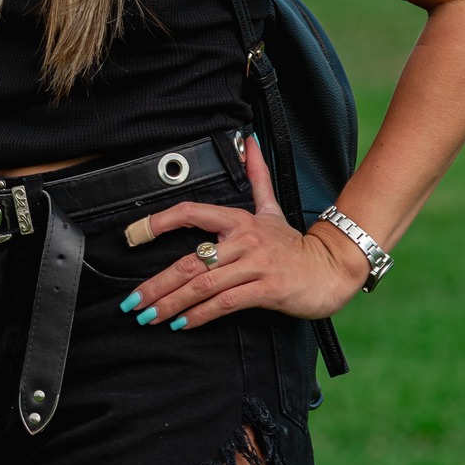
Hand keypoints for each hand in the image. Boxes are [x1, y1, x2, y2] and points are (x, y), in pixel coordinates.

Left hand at [123, 137, 369, 329]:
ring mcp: (254, 265)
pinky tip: (181, 323)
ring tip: (149, 316)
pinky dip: (199, 315)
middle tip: (132, 302)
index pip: (192, 212)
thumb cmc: (295, 244)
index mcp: (239, 220)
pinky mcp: (266, 289)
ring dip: (171, 304)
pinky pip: (225, 303)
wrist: (332, 269)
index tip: (133, 234)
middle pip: (190, 261)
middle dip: (157, 284)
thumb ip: (256, 175)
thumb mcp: (272, 208)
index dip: (160, 222)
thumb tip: (248, 140)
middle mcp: (243, 240)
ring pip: (203, 284)